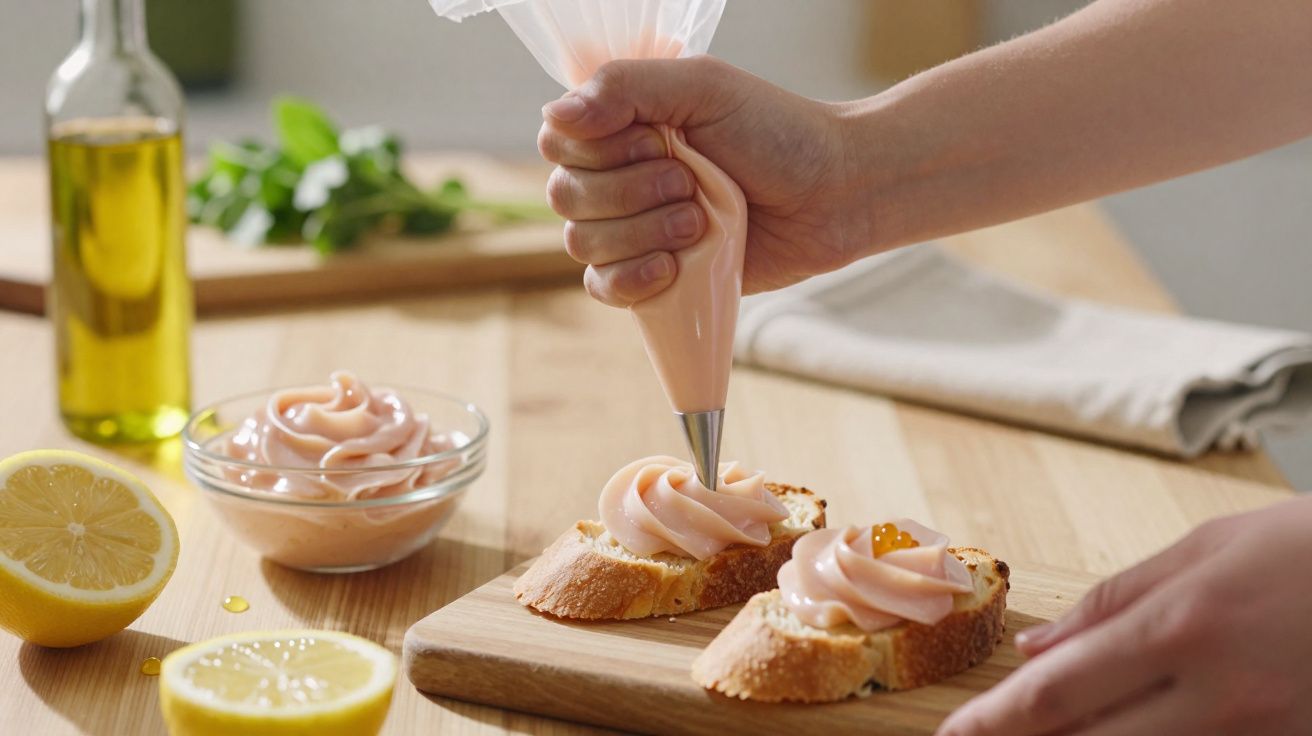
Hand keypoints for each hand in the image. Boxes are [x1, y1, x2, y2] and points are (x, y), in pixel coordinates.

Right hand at [538, 56, 867, 306]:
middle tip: (690, 184)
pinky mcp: (655, 277)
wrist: (835, 194)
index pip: (558, 142)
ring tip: (699, 223)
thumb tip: (556, 115)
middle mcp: (619, 176)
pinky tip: (670, 270)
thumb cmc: (777, 132)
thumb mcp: (703, 88)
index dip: (598, 150)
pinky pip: (603, 288)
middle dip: (629, 193)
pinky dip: (630, 280)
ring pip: (583, 243)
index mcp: (622, 126)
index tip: (656, 141)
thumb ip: (626, 87)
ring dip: (641, 233)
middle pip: (565, 196)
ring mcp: (635, 230)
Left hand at [937, 496, 1311, 735]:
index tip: (954, 735)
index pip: (1061, 694)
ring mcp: (1262, 731)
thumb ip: (1113, 603)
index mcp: (1182, 630)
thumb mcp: (1203, 550)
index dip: (997, 722)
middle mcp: (1218, 695)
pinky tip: (1127, 730)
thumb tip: (1038, 649)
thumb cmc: (1306, 547)